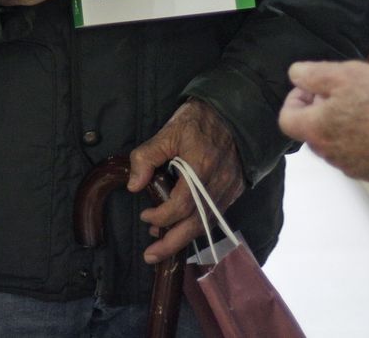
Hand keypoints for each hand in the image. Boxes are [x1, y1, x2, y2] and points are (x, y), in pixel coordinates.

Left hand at [128, 100, 244, 264]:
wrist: (233, 112)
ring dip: (183, 238)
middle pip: (195, 224)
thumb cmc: (197, 120)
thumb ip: (147, 157)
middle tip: (151, 255)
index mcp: (200, 167)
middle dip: (172, 243)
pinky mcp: (234, 191)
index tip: (145, 215)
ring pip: (206, 224)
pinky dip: (197, 227)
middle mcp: (217, 184)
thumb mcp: (168, 131)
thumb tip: (133, 186)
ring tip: (161, 245)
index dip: (161, 216)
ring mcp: (228, 190)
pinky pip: (215, 217)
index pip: (180, 205)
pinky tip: (182, 228)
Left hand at [278, 61, 368, 182]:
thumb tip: (295, 75)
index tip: (314, 88)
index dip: (295, 99)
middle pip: (312, 131)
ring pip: (334, 143)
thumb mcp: (342, 74)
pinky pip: (355, 154)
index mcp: (315, 130)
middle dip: (320, 111)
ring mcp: (349, 166)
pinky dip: (359, 140)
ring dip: (340, 126)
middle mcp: (328, 153)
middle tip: (342, 93)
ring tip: (364, 106)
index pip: (286, 119)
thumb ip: (311, 74)